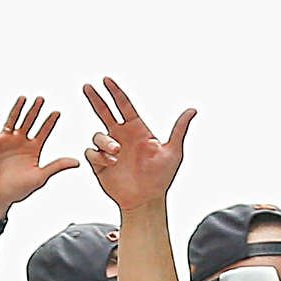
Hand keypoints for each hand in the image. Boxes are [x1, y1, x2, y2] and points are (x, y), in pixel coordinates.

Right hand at [0, 96, 80, 215]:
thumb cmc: (17, 190)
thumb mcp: (40, 177)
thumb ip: (56, 166)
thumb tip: (77, 162)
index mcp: (33, 150)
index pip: (43, 132)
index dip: (50, 122)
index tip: (57, 112)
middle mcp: (20, 142)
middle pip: (29, 122)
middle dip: (35, 111)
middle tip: (41, 99)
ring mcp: (5, 142)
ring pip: (12, 121)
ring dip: (17, 110)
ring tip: (23, 99)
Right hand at [81, 77, 195, 211]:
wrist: (146, 200)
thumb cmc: (161, 178)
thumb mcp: (173, 152)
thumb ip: (179, 129)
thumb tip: (192, 110)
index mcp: (137, 130)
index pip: (123, 105)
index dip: (115, 92)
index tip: (107, 80)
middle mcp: (121, 137)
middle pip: (104, 112)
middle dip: (95, 99)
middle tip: (88, 87)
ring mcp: (109, 150)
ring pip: (97, 134)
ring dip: (105, 141)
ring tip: (116, 152)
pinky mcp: (99, 163)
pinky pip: (91, 152)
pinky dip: (99, 155)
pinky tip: (110, 163)